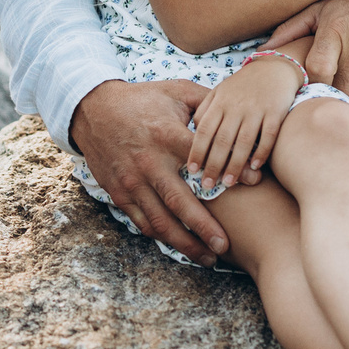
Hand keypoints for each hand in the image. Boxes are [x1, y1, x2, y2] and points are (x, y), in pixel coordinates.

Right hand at [70, 78, 224, 261]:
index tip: (255, 183)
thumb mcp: (176, 91)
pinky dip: (162, 237)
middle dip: (203, 227)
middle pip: (179, 202)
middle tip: (225, 246)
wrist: (93, 109)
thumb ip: (209, 102)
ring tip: (208, 257)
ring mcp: (132, 181)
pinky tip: (181, 246)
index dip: (229, 169)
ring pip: (160, 220)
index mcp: (166, 135)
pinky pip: (142, 221)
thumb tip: (242, 111)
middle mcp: (149, 162)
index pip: (203, 157)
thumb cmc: (142, 99)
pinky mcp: (119, 193)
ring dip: (184, 243)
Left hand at [188, 53, 305, 192]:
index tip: (191, 170)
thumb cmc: (242, 84)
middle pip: (222, 140)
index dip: (197, 151)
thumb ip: (205, 110)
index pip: (204, 130)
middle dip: (213, 165)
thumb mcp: (220, 91)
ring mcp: (257, 109)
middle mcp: (236, 106)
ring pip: (244, 141)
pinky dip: (262, 152)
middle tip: (207, 185)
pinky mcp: (276, 112)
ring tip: (228, 183)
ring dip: (235, 165)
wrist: (274, 67)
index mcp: (220, 102)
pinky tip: (255, 167)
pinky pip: (268, 136)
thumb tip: (193, 132)